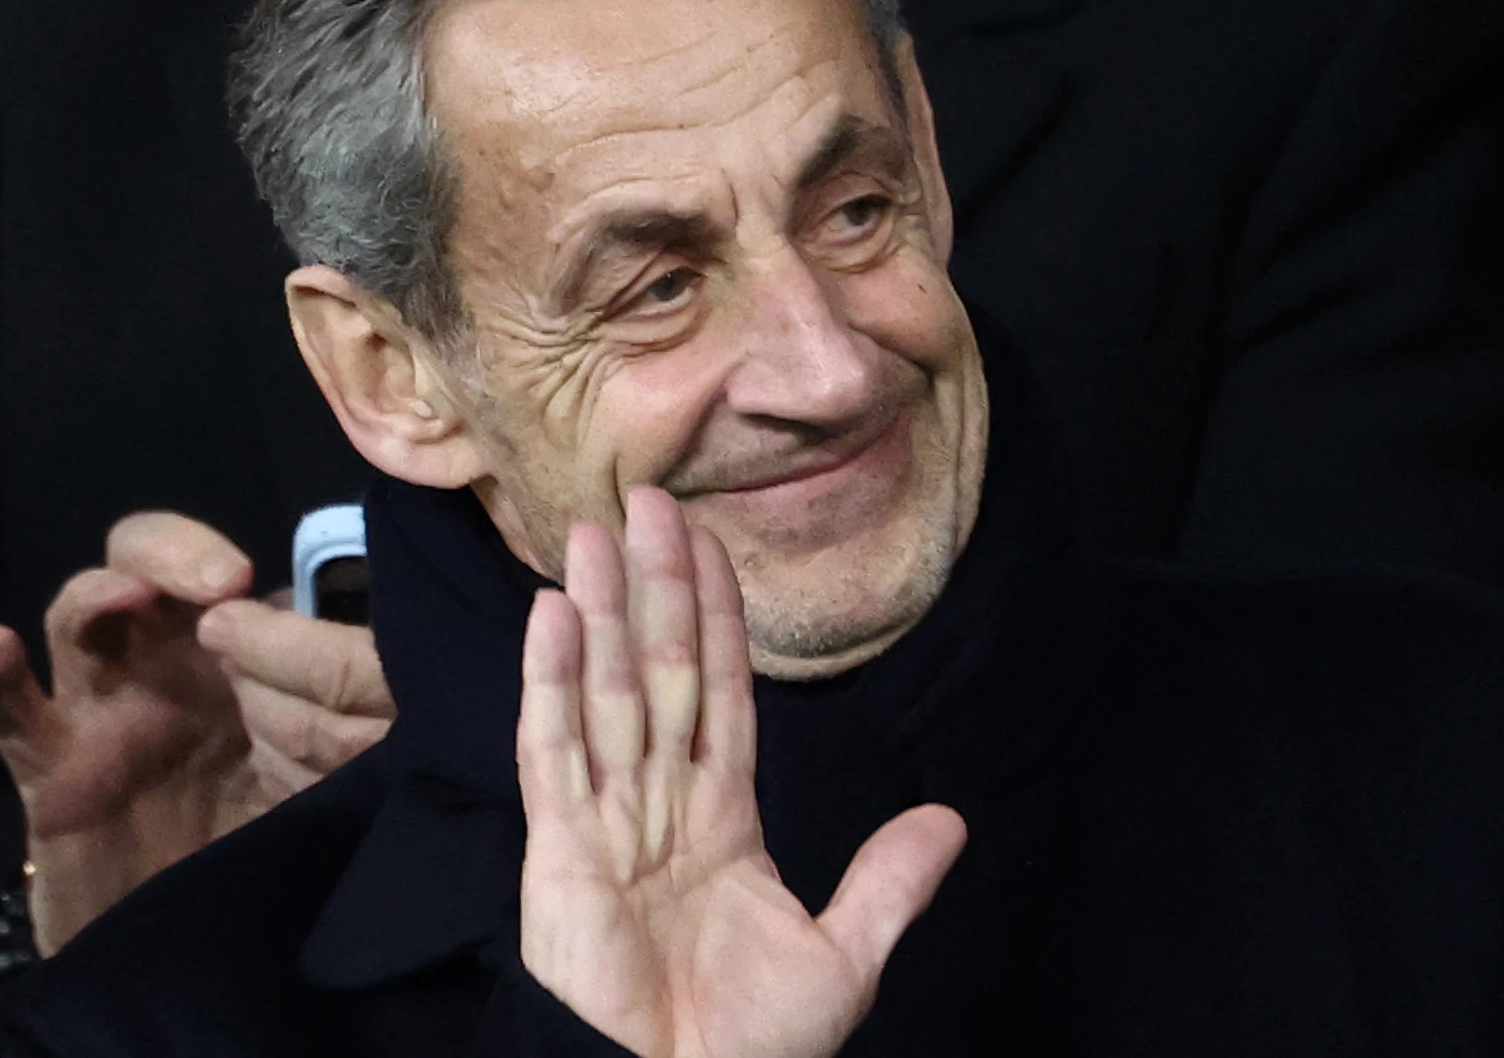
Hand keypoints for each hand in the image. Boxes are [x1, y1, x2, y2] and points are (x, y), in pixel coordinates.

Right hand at [0, 512, 392, 952]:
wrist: (213, 946)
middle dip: (179, 553)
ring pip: (80, 616)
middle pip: (153, 565)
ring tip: (130, 596)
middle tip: (224, 580)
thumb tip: (361, 645)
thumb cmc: (282, 840)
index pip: (242, 578)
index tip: (298, 603)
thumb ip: (348, 715)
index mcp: (245, 654)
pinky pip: (9, 712)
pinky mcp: (52, 769)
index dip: (266, 583)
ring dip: (100, 594)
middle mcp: (172, 664)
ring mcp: (106, 710)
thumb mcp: (335, 774)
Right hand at [515, 488, 966, 1057]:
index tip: (713, 548)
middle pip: (658, 671)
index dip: (718, 620)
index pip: (721, 694)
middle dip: (656, 588)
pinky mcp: (559, 851)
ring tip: (597, 529)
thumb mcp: (841, 957)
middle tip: (648, 500)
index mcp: (724, 819)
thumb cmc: (748, 1047)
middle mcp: (660, 804)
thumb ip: (889, 882)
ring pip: (606, 691)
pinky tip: (554, 614)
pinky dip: (550, 681)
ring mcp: (607, 821)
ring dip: (604, 609)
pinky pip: (555, 750)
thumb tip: (952, 822)